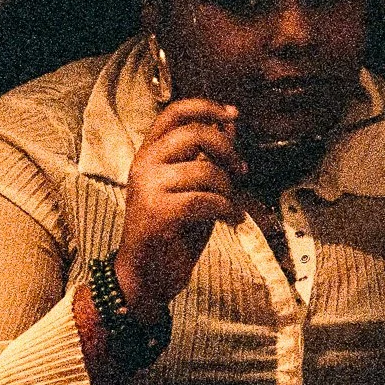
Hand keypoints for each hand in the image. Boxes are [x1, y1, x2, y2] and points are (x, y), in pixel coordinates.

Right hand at [114, 98, 246, 319]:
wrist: (144, 277)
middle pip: (195, 134)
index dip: (206, 107)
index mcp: (148, 154)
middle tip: (241, 170)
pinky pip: (205, 200)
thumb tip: (230, 126)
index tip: (233, 115)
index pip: (174, 113)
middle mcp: (144, 164)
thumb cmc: (171, 232)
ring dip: (229, 189)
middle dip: (227, 150)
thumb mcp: (190, 187)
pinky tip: (231, 219)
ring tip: (231, 205)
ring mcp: (148, 188)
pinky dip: (227, 209)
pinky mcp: (158, 213)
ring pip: (205, 170)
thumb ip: (205, 157)